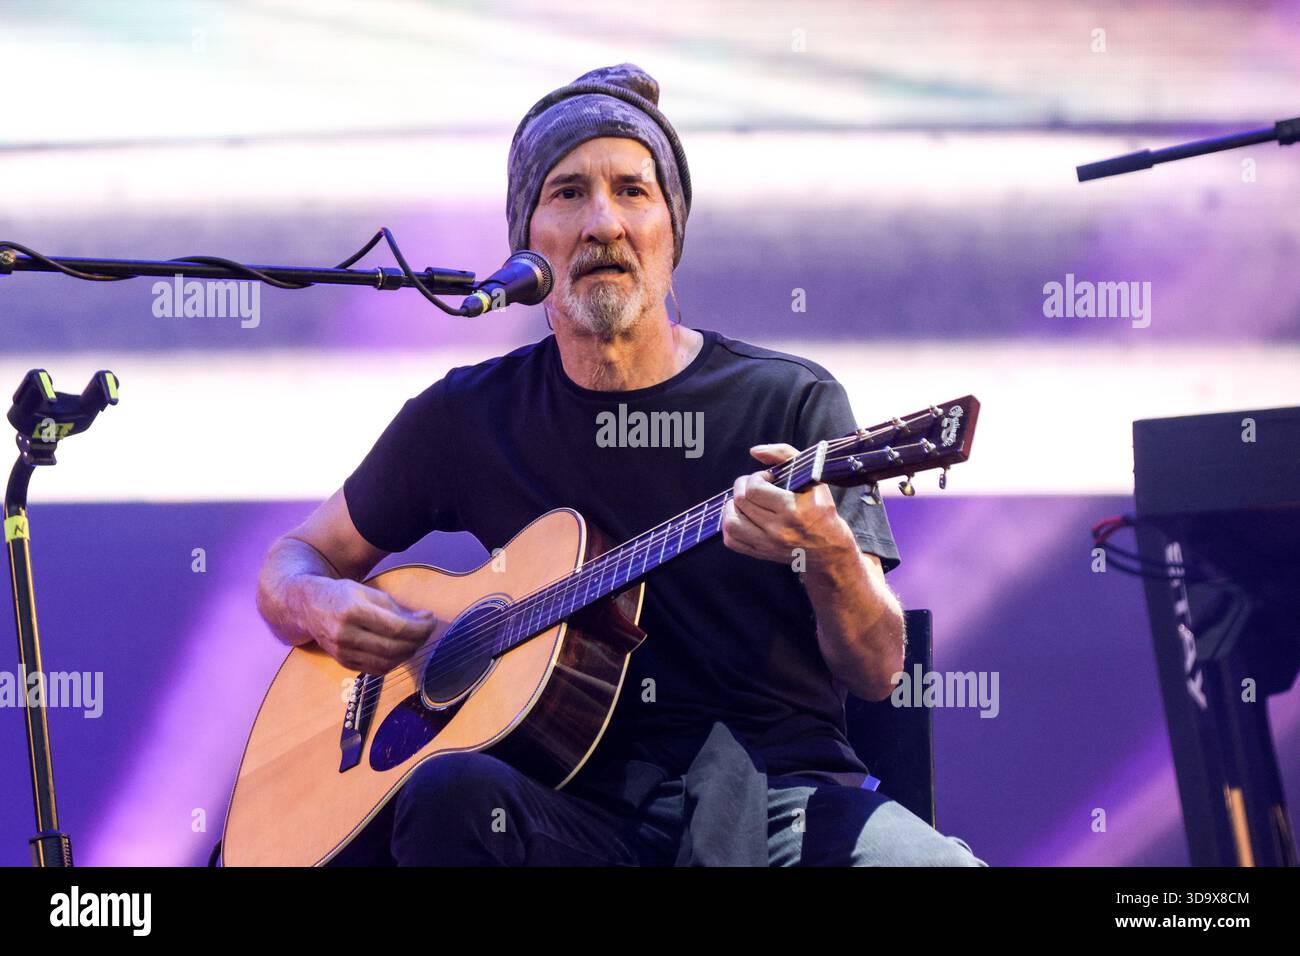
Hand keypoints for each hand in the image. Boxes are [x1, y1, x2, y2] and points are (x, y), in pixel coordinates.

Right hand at [304, 577, 436, 672]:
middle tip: (426, 630)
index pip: (396, 627)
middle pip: (393, 647)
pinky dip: (393, 662)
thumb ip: (395, 608)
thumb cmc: (342, 595)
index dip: (419, 627)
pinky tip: (399, 649)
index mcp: (353, 610)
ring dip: (408, 653)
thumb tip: (424, 621)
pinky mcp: (343, 662)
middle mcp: (345, 633)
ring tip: (415, 639)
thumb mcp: (368, 592)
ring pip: (387, 662)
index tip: (430, 620)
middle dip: (417, 640)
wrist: (308, 607)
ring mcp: (342, 651)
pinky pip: (376, 669)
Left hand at [721, 443, 855, 568]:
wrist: (829, 550)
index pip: (754, 489)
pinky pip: (731, 541)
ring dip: (732, 506)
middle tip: (754, 485)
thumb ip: (783, 454)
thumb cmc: (821, 509)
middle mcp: (778, 529)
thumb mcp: (812, 476)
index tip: (767, 478)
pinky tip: (742, 517)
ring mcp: (767, 544)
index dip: (755, 477)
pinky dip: (729, 526)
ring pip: (731, 522)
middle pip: (741, 502)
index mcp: (792, 509)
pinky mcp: (761, 554)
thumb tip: (754, 451)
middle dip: (742, 486)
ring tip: (744, 501)